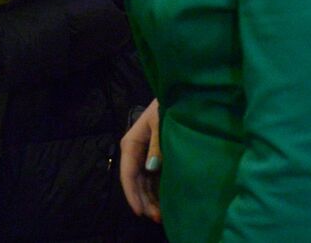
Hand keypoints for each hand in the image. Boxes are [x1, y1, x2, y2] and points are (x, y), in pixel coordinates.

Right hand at [119, 99, 161, 222]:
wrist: (182, 92)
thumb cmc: (169, 103)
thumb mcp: (161, 119)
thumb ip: (157, 143)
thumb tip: (151, 167)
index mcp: (132, 142)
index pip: (128, 173)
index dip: (132, 193)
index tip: (139, 211)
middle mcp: (136, 151)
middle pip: (136, 181)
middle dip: (144, 200)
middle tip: (156, 217)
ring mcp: (147, 154)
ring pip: (145, 182)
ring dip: (151, 198)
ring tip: (161, 215)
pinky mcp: (158, 155)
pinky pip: (155, 176)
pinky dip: (158, 189)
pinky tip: (165, 201)